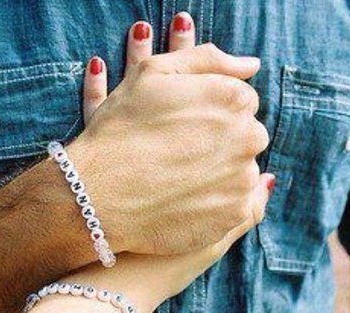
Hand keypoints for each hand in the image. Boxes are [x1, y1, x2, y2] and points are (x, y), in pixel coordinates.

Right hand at [67, 12, 268, 254]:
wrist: (98, 195)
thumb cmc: (121, 129)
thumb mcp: (153, 72)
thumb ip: (208, 59)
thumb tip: (250, 66)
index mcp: (234, 98)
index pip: (240, 100)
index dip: (210, 109)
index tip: (183, 123)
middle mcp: (249, 138)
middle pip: (245, 135)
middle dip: (219, 140)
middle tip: (179, 152)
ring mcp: (244, 180)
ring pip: (240, 171)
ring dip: (218, 172)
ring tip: (177, 179)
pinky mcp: (234, 216)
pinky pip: (237, 204)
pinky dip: (217, 202)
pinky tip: (187, 200)